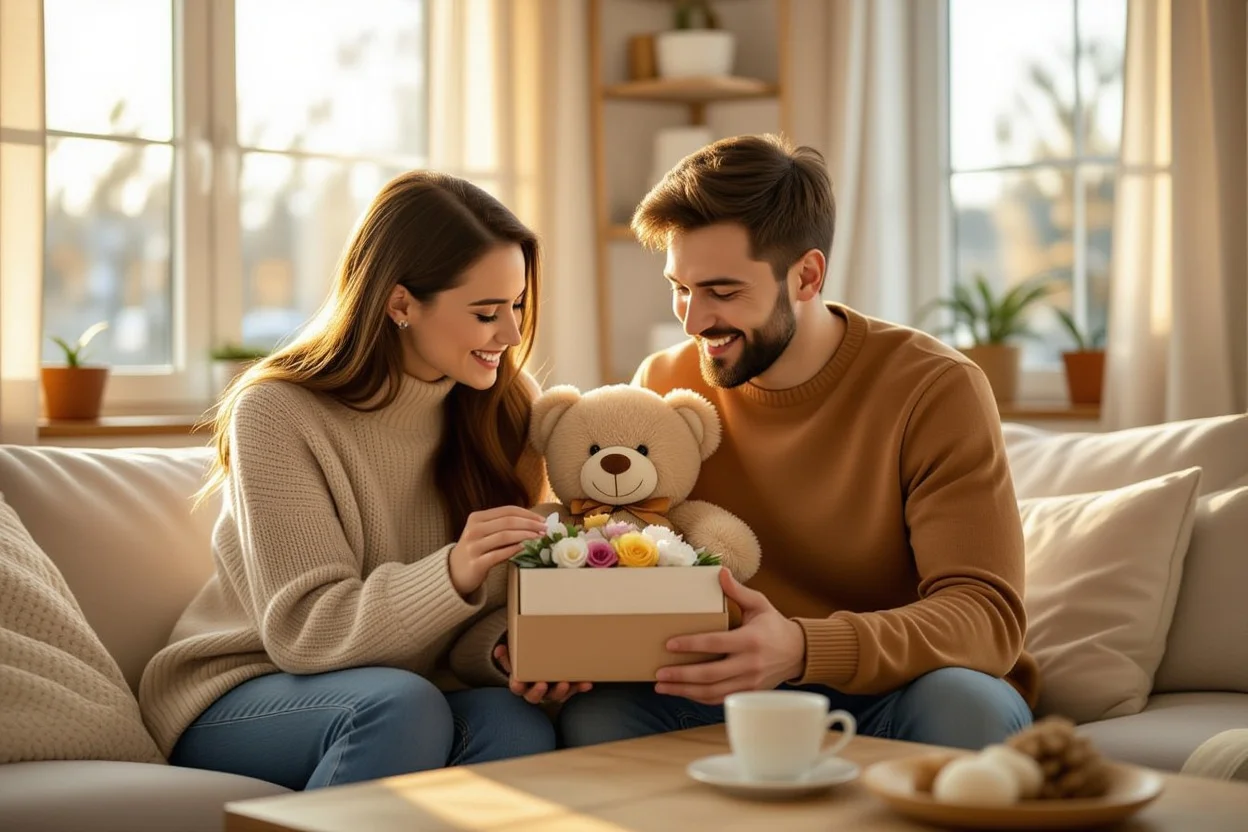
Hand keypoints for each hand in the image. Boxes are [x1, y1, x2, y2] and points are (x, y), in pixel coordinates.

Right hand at [449, 507, 547, 596]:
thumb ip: (503, 526)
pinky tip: (524, 548)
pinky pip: (498, 555)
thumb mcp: (485, 533)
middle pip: (507, 522)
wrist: (454, 572)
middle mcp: (474, 530)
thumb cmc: (476, 550)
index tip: (542, 520)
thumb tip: (534, 522)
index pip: (506, 511)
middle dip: (529, 524)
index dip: (527, 514)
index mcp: (477, 518)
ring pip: (504, 536)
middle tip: (544, 529)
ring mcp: (473, 547)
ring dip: (525, 536)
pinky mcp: (476, 563)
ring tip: (538, 538)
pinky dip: (513, 550)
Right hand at [493, 643, 591, 704]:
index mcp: (521, 684)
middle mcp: (535, 692)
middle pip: (534, 696)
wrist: (537, 669)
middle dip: (538, 691)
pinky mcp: (566, 691)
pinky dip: (580, 687)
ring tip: (565, 682)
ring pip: (555, 696)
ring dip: (561, 691)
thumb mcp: (514, 660)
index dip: (516, 685)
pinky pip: (573, 691)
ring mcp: (551, 693)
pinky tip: (587, 683)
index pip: (516, 687)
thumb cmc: (525, 664)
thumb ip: (507, 656)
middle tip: (542, 684)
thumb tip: (499, 649)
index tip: (516, 681)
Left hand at [654, 567, 805, 704]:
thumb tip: (720, 572)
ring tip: (662, 687)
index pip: (715, 643)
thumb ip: (738, 591)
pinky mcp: (747, 693)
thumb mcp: (759, 604)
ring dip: (684, 691)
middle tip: (659, 673)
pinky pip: (719, 699)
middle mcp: (749, 664)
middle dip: (681, 675)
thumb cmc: (774, 626)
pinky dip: (698, 697)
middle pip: (710, 674)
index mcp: (750, 640)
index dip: (691, 645)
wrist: (798, 653)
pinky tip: (682, 692)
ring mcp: (749, 683)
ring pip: (712, 692)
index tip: (669, 644)